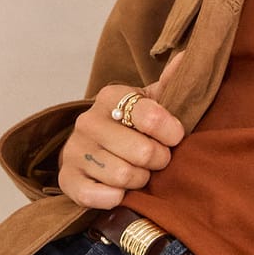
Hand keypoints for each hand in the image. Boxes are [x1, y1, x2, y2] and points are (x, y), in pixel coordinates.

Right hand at [56, 51, 186, 209]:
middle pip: (141, 152)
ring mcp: (74, 150)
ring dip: (139, 180)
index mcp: (111, 96)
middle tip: (158, 159)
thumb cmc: (132, 125)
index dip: (170, 133)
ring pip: (123, 176)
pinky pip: (96, 196)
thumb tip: (187, 57)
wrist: (94, 148)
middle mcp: (88, 121)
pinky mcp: (66, 178)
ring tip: (139, 173)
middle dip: (158, 160)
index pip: (150, 117)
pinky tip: (119, 190)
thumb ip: (171, 84)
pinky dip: (114, 197)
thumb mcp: (152, 101)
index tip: (175, 137)